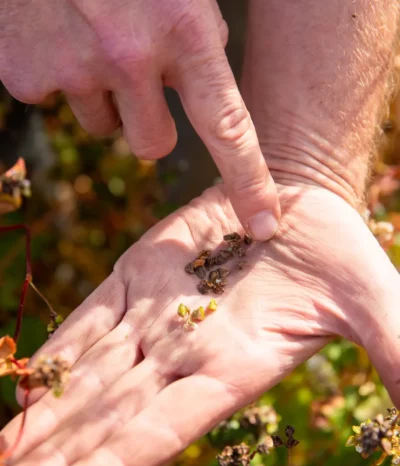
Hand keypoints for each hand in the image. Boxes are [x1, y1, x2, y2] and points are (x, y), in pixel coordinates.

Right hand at [0, 0, 279, 239]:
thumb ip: (199, 32)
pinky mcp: (25, 72)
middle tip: (140, 76)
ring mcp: (72, 67)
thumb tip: (204, 75)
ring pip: (102, 126)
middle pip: (152, 146)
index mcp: (184, 29)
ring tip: (94, 38)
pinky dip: (59, 74)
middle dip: (151, 123)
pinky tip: (57, 31)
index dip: (250, 183)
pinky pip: (54, 99)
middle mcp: (128, 56)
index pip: (228, 128)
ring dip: (105, 96)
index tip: (264, 226)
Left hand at [1, 181, 398, 465]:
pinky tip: (24, 390)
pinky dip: (55, 356)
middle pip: (110, 416)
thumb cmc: (338, 250)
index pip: (163, 428)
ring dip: (42, 420)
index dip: (113, 465)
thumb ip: (395, 355)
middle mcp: (185, 350)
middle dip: (54, 462)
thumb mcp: (374, 303)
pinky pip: (87, 321)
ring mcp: (154, 312)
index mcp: (233, 367)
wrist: (295, 197)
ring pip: (88, 376)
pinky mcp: (136, 274)